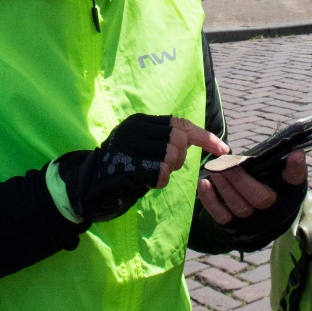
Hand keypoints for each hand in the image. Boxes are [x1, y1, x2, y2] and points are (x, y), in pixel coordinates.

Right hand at [58, 115, 227, 223]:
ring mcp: (131, 146)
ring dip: (167, 171)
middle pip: (178, 141)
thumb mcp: (140, 148)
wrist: (87, 187)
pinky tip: (143, 182)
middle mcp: (134, 129)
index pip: (180, 124)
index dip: (204, 137)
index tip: (224, 149)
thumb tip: (189, 141)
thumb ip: (161, 141)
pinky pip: (161, 173)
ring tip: (149, 174)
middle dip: (178, 159)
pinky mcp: (130, 164)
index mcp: (138, 122)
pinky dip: (157, 182)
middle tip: (162, 168)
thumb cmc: (119, 170)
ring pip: (172, 156)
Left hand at [197, 148, 307, 226]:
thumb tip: (295, 152)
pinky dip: (211, 200)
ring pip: (239, 206)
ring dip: (224, 186)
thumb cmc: (270, 189)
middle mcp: (275, 211)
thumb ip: (283, 166)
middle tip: (225, 162)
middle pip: (260, 198)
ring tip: (213, 169)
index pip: (296, 180)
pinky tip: (204, 184)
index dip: (295, 168)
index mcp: (289, 193)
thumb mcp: (280, 177)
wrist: (259, 221)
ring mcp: (254, 222)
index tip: (295, 153)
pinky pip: (222, 216)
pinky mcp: (235, 228)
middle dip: (240, 179)